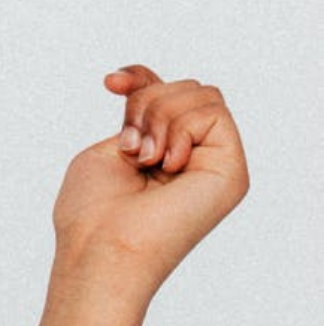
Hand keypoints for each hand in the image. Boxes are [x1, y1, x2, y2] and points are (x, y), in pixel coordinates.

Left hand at [49, 65, 248, 298]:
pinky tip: (165, 165)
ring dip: (159, 117)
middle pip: (185, 87)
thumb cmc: (93, 212)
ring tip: (144, 159)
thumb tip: (154, 86)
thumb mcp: (109, 147)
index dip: (141, 78)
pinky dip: (178, 129)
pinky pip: (213, 111)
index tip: (110, 84)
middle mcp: (195, 158)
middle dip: (146, 103)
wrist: (101, 247)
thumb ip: (141, 115)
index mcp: (164, 153)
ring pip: (201, 93)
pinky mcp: (232, 170)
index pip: (167, 94)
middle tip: (130, 147)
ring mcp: (216, 164)